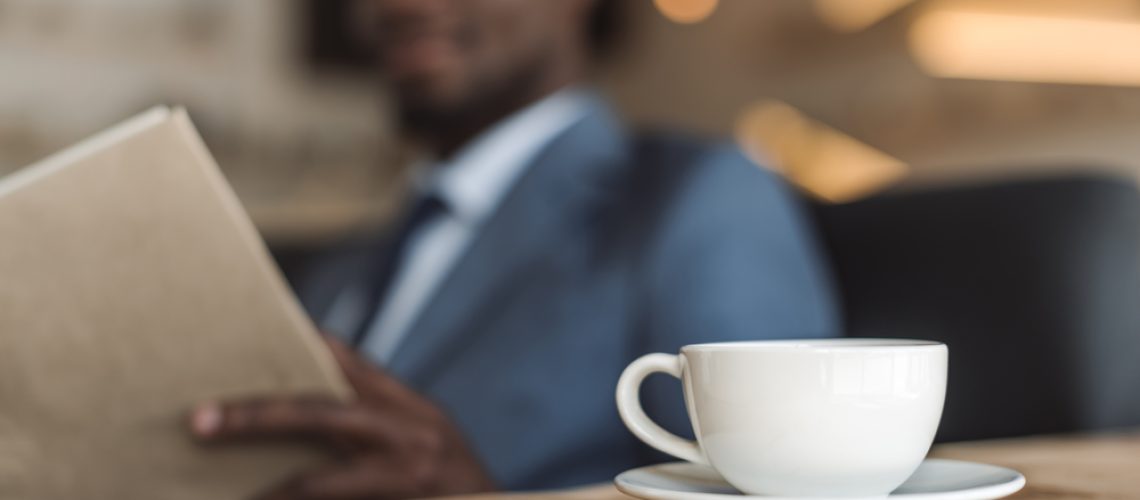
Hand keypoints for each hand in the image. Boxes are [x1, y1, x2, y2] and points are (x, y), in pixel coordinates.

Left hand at [189, 337, 496, 498]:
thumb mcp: (424, 433)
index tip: (243, 335)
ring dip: (265, 490)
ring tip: (222, 497)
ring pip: (318, 481)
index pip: (343, 361)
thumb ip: (374, 409)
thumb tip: (311, 375)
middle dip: (255, 416)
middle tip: (199, 421)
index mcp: (406, 406)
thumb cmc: (452, 481)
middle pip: (318, 413)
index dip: (294, 345)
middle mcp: (407, 433)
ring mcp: (405, 475)